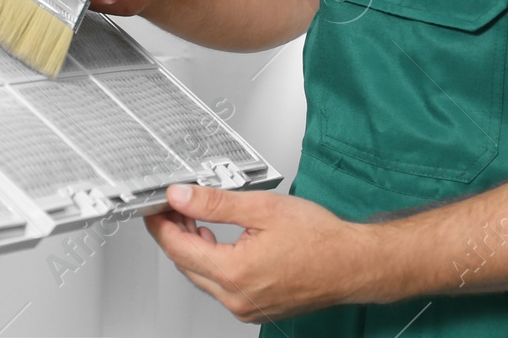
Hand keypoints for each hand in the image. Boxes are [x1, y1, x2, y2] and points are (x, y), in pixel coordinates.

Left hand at [144, 184, 377, 322]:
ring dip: (194, 248)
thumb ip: (215, 203)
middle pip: (186, 264)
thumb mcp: (262, 208)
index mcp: (234, 273)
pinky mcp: (254, 309)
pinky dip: (213, 263)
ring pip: (202, 276)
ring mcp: (245, 308)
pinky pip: (221, 287)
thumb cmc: (319, 239)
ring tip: (197, 219)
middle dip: (176, 233)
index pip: (178, 247)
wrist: (353, 264)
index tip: (155, 206)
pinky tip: (219, 242)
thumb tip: (181, 196)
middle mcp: (236, 298)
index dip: (161, 223)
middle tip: (175, 206)